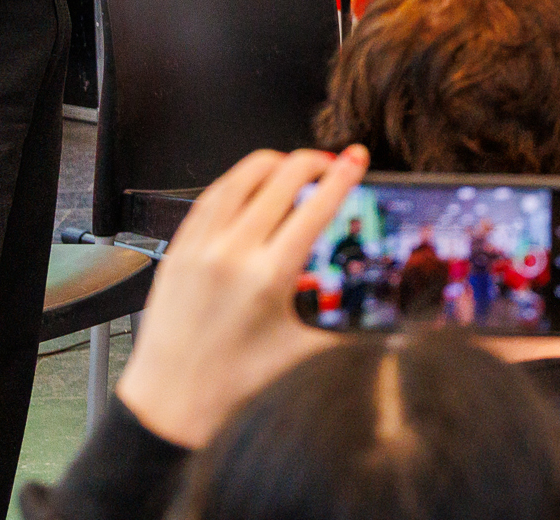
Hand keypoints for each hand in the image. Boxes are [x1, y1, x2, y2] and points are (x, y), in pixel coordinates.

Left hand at [115, 144, 367, 447]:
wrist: (170, 401)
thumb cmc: (234, 382)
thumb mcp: (301, 348)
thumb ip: (346, 324)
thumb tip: (390, 316)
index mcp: (268, 277)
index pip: (316, 207)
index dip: (343, 176)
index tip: (357, 158)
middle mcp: (232, 253)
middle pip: (282, 177)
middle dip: (314, 162)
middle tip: (331, 165)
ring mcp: (200, 247)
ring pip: (242, 176)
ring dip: (274, 164)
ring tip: (293, 169)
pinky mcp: (178, 249)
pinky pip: (211, 196)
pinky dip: (237, 181)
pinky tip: (251, 186)